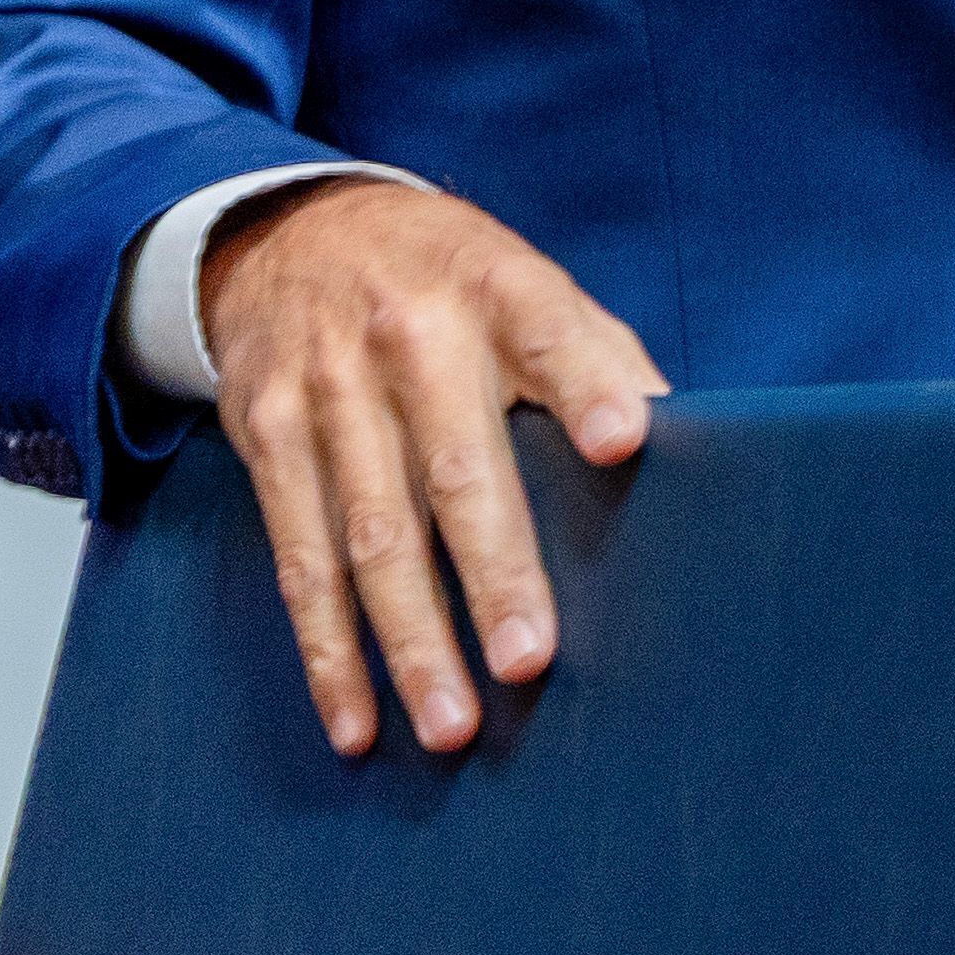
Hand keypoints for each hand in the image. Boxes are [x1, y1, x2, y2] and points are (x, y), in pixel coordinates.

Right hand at [201, 177, 665, 757]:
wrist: (292, 230)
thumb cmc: (447, 280)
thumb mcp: (525, 281)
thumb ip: (598, 357)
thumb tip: (687, 449)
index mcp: (495, 287)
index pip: (550, 332)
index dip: (587, 384)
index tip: (622, 442)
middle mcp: (409, 335)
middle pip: (455, 466)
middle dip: (494, 571)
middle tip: (529, 664)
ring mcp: (328, 387)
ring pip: (371, 533)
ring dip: (409, 639)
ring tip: (449, 725)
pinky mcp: (267, 433)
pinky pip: (298, 556)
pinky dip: (326, 648)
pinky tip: (354, 719)